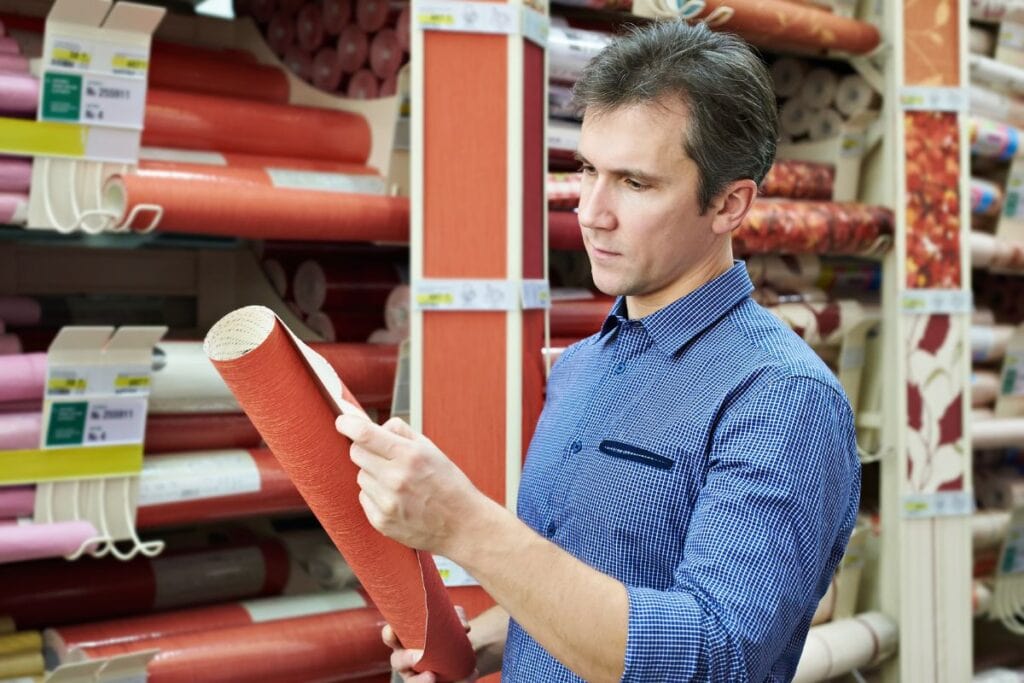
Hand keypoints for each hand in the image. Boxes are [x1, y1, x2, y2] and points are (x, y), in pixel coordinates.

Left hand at [335, 407, 489, 556]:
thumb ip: (400, 432)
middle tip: (381, 454)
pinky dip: (375, 495)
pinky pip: (364, 498)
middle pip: (356, 453)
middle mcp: (396, 479)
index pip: (365, 435)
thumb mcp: (431, 449)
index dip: (347, 423)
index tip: (342, 420)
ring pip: (360, 476)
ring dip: (372, 474)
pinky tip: (396, 500)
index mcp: (410, 456)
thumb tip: (372, 425)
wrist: (462, 525)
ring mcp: (387, 503)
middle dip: (364, 449)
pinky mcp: (381, 522)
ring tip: (397, 482)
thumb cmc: (447, 482)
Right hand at [383, 606, 477, 682]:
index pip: (391, 637)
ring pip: (412, 681)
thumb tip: (464, 627)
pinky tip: (466, 677)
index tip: (392, 631)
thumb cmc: (450, 634)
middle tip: (419, 656)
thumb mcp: (454, 622)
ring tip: (432, 677)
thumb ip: (458, 618)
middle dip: (406, 659)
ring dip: (420, 681)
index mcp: (407, 640)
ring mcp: (417, 676)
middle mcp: (408, 660)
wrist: (466, 655)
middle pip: (398, 661)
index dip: (389, 634)